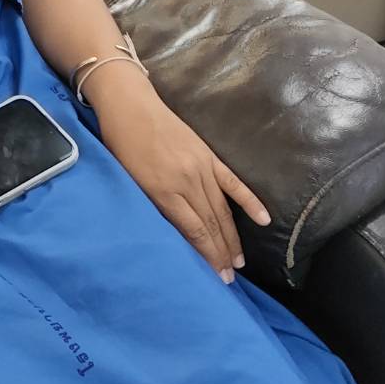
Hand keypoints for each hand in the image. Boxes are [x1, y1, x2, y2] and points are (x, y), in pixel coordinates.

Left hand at [93, 76, 270, 281]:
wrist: (130, 105)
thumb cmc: (120, 144)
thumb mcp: (127, 180)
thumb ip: (150, 205)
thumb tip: (171, 235)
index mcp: (163, 190)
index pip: (194, 231)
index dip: (208, 256)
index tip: (217, 277)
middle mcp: (186, 181)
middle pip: (211, 224)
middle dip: (221, 254)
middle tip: (230, 278)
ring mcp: (201, 167)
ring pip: (222, 209)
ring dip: (233, 237)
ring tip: (239, 261)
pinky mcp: (208, 155)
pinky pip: (232, 182)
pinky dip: (249, 201)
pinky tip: (264, 219)